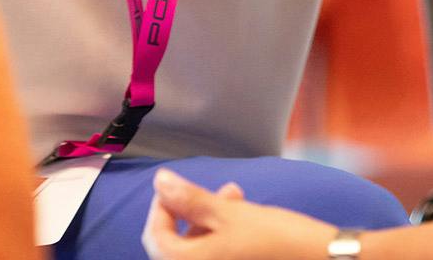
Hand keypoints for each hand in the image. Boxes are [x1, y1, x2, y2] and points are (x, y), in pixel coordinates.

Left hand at [142, 169, 336, 259]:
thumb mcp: (231, 213)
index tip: (176, 186)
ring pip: (199, 248)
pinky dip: (223, 234)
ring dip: (210, 219)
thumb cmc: (276, 240)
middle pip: (176, 244)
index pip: (155, 238)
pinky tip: (244, 216)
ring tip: (236, 195)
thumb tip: (160, 180)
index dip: (161, 207)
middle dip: (193, 211)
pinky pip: (217, 255)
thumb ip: (191, 198)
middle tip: (216, 189)